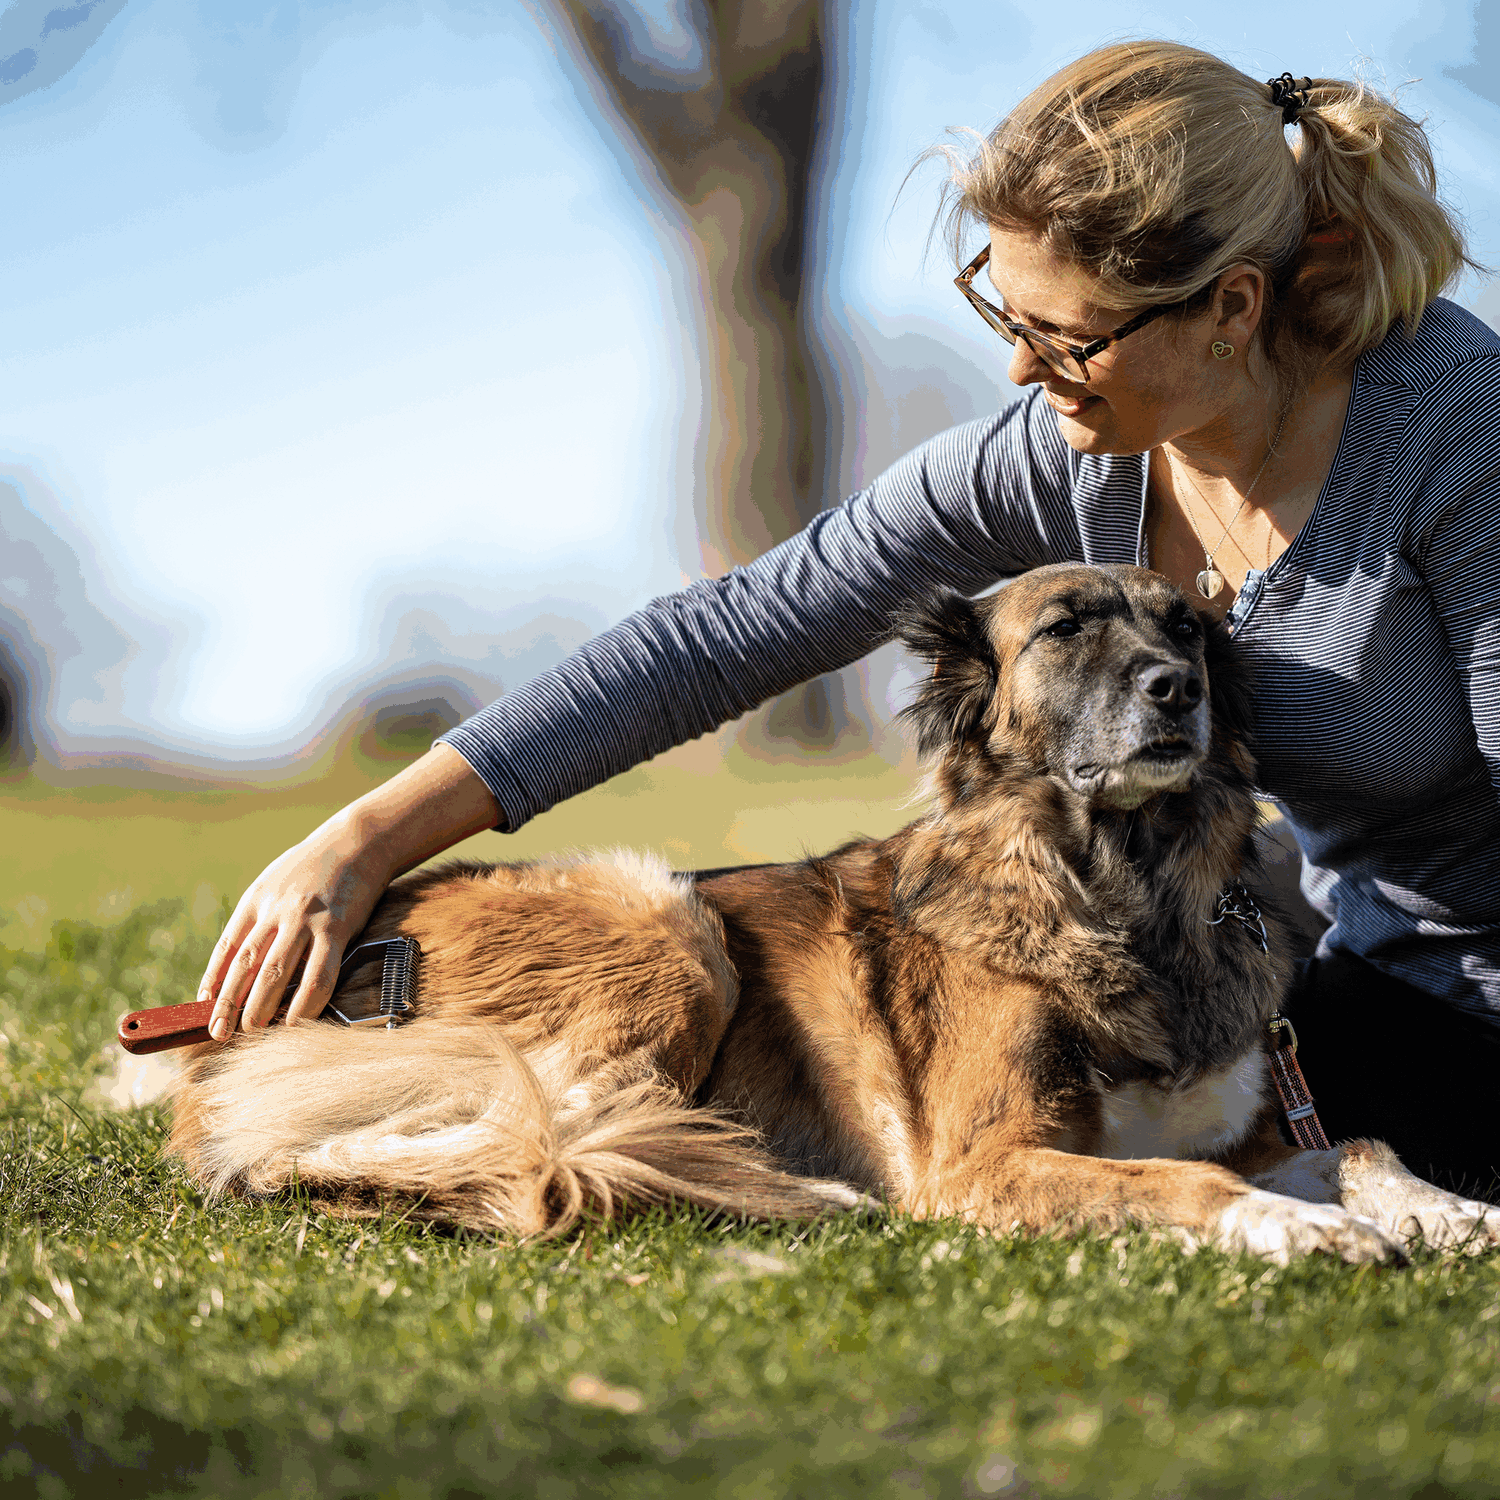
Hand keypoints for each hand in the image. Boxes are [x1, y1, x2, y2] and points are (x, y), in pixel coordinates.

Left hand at [200, 821, 388, 1037]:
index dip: (212, 980)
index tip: (204, 1005)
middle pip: (245, 964)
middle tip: (219, 1032)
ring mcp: (306, 920)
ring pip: (276, 972)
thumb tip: (243, 961)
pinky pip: (318, 974)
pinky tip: (297, 1021)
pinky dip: (305, 1003)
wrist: (358, 842)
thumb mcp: (276, 883)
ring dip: (260, 1007)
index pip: (226, 948)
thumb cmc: (315, 868)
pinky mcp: (337, 928)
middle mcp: (276, 911)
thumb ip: (259, 917)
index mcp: (256, 900)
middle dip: (228, 1002)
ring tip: (253, 1031)